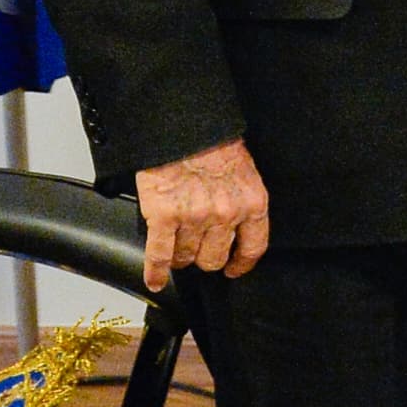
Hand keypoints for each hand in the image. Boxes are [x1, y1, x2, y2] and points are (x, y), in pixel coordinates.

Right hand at [134, 138, 269, 290]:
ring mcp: (195, 218)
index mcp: (251, 203)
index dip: (241, 264)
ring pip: (186, 258)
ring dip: (179, 257)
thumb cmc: (214, 143)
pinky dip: (155, 271)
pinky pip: (159, 255)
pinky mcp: (164, 217)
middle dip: (203, 257)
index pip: (253, 247)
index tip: (233, 269)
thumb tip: (235, 227)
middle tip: (195, 249)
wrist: (184, 127)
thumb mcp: (244, 173)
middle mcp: (226, 214)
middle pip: (214, 258)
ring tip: (174, 249)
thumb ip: (241, 201)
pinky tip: (154, 279)